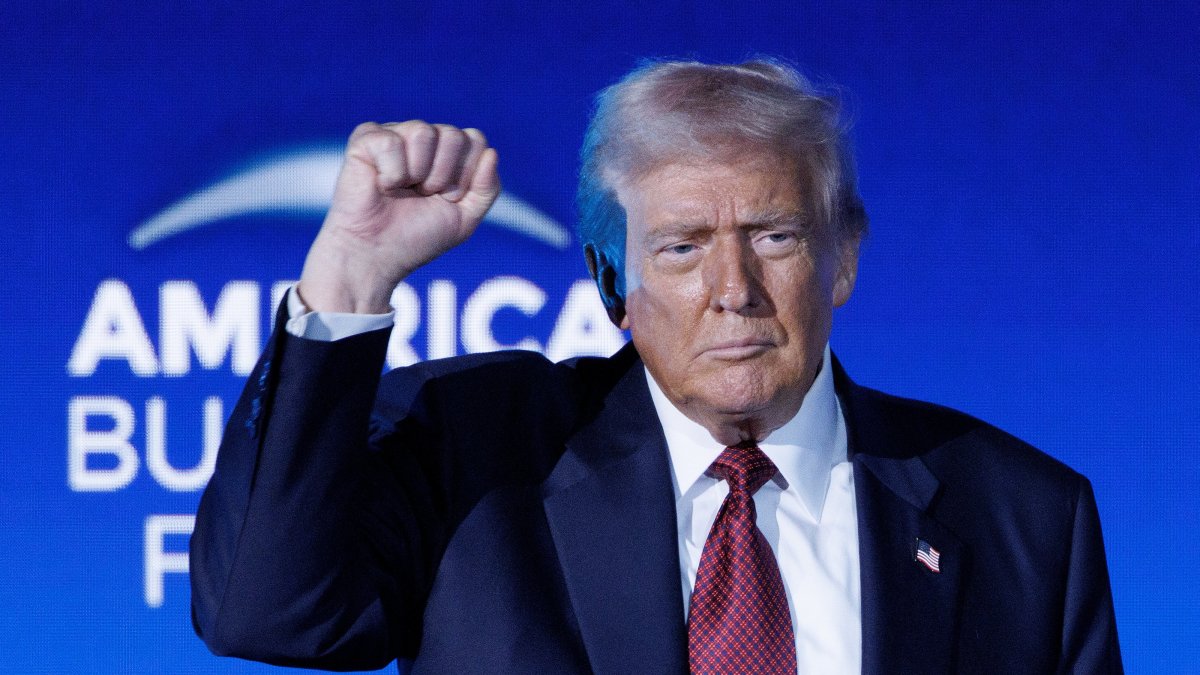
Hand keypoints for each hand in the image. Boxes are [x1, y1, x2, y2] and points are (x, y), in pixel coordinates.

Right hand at [297, 121, 499, 312]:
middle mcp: (422, 139)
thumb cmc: (417, 237)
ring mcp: (394, 135)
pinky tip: (381, 185)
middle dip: (444, 175)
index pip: (475, 140)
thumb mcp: (465, 218)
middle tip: (424, 195)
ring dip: (418, 173)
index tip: (448, 198)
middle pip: (454, 134)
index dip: (467, 175)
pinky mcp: (366, 139)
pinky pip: (391, 142)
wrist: (376, 255)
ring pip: (423, 132)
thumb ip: (487, 188)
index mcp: (447, 153)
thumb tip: (492, 152)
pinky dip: (391, 173)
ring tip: (402, 190)